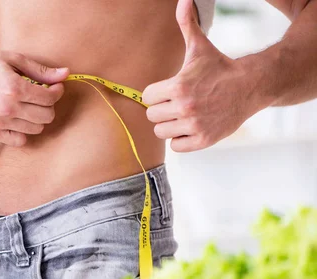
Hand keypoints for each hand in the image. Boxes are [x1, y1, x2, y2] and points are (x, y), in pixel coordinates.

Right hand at [0, 49, 68, 145]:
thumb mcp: (12, 59)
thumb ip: (40, 70)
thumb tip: (66, 74)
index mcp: (15, 88)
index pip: (50, 98)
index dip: (57, 91)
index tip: (54, 87)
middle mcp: (8, 108)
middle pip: (46, 116)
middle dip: (49, 106)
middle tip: (41, 97)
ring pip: (36, 129)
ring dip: (38, 118)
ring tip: (29, 106)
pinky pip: (20, 140)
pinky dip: (24, 131)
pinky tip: (19, 118)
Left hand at [142, 0, 256, 151]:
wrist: (250, 86)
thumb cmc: (220, 67)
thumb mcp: (200, 47)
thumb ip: (187, 24)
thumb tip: (183, 0)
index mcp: (177, 86)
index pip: (146, 97)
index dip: (156, 93)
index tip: (169, 90)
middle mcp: (184, 108)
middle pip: (151, 115)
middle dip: (162, 109)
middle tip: (178, 102)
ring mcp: (194, 125)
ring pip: (161, 132)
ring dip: (170, 125)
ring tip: (185, 114)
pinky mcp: (203, 140)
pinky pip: (176, 146)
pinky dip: (181, 139)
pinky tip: (191, 127)